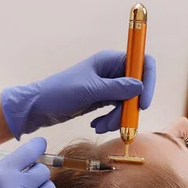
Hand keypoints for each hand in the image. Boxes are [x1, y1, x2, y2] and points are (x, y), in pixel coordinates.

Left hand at [1, 50, 155, 138]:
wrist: (39, 107)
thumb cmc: (60, 92)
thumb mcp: (90, 90)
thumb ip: (116, 88)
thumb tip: (140, 87)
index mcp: (109, 60)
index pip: (142, 62)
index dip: (148, 81)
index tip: (143, 104)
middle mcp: (111, 70)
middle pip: (137, 87)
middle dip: (129, 108)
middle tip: (118, 124)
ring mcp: (107, 86)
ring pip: (127, 102)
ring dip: (117, 118)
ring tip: (99, 127)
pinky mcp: (102, 99)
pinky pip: (116, 110)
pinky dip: (109, 120)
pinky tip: (95, 126)